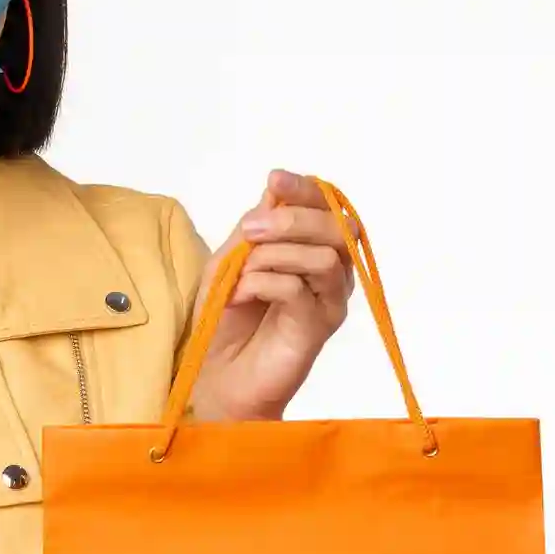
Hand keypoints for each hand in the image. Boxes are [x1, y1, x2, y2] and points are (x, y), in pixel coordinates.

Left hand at [188, 170, 354, 421]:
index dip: (305, 189)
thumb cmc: (224, 317)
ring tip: (239, 273)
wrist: (216, 376)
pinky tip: (239, 296)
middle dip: (292, 219)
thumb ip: (255, 226)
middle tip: (250, 231)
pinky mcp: (318, 329)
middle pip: (339, 228)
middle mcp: (332, 273)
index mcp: (313, 250)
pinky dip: (263, 283)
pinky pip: (300, 290)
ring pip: (326, 257)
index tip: (275, 178)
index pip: (327, 208)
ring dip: (274, 255)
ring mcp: (329, 301)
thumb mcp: (230, 261)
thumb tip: (276, 186)